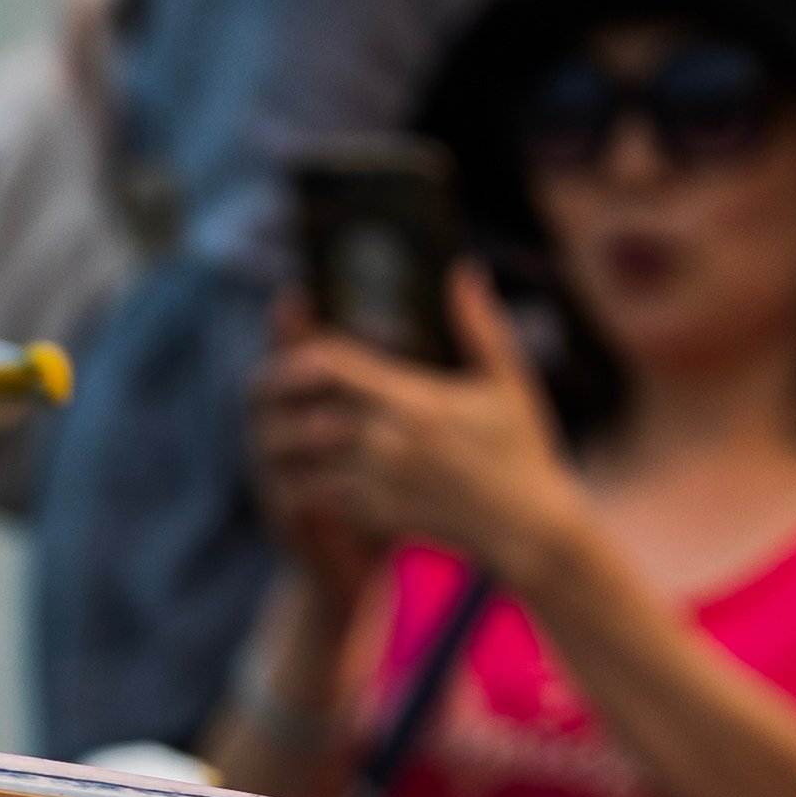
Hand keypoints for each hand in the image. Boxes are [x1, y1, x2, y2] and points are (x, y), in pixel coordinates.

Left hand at [252, 265, 589, 585]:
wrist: (526, 526)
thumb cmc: (522, 448)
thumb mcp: (508, 382)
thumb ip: (479, 326)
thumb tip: (464, 270)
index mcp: (415, 401)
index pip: (332, 365)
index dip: (307, 354)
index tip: (302, 352)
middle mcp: (389, 441)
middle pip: (306, 406)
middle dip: (286, 396)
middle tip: (269, 392)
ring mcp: (378, 481)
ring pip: (300, 456)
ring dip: (285, 441)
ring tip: (272, 429)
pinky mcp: (373, 514)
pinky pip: (316, 494)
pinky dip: (302, 481)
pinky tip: (298, 469)